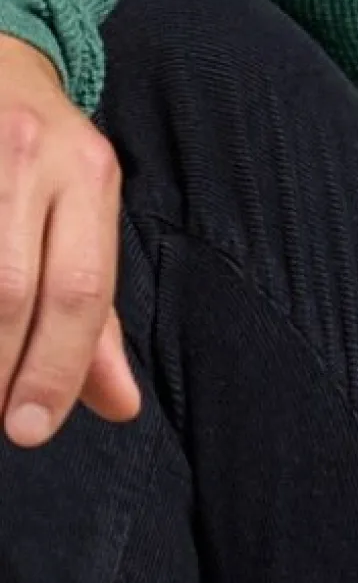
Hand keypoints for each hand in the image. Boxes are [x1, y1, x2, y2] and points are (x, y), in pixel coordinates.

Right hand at [0, 35, 141, 446]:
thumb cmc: (43, 156)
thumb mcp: (84, 213)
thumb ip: (98, 313)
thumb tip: (121, 405)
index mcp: (89, 172)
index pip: (80, 288)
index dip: (56, 368)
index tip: (32, 429)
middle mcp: (29, 153)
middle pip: (13, 288)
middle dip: (0, 367)